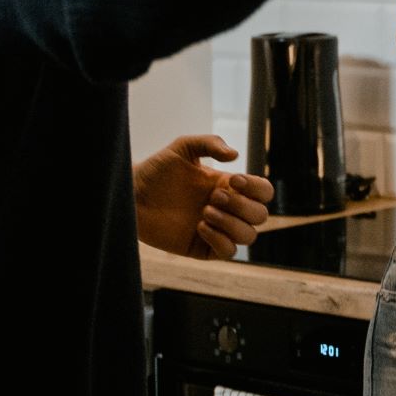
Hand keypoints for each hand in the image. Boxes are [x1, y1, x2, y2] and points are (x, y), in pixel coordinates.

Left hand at [134, 134, 273, 260]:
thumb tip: (236, 156)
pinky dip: (220, 240)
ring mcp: (217, 230)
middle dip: (242, 206)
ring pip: (249, 236)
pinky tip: (199, 226)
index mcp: (228, 186)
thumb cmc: (156, 171)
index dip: (257, 188)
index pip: (263, 192)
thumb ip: (210, 143)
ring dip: (232, 223)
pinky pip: (229, 252)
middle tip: (213, 197)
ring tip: (205, 212)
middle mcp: (227, 209)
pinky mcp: (202, 248)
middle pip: (261, 215)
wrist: (132, 195)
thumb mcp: (183, 148)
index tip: (234, 180)